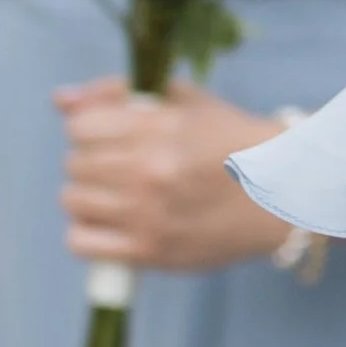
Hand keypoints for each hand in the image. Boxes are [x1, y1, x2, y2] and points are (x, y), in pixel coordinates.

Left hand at [56, 80, 290, 273]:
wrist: (284, 191)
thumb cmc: (236, 141)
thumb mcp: (188, 103)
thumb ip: (124, 95)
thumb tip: (61, 99)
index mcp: (160, 127)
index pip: (81, 125)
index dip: (90, 127)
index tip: (109, 134)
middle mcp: (148, 170)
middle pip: (75, 163)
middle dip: (92, 160)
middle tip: (119, 166)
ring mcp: (147, 213)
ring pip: (73, 200)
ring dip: (88, 195)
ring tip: (116, 195)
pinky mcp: (150, 251)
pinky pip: (81, 242)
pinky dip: (88, 233)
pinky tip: (111, 224)